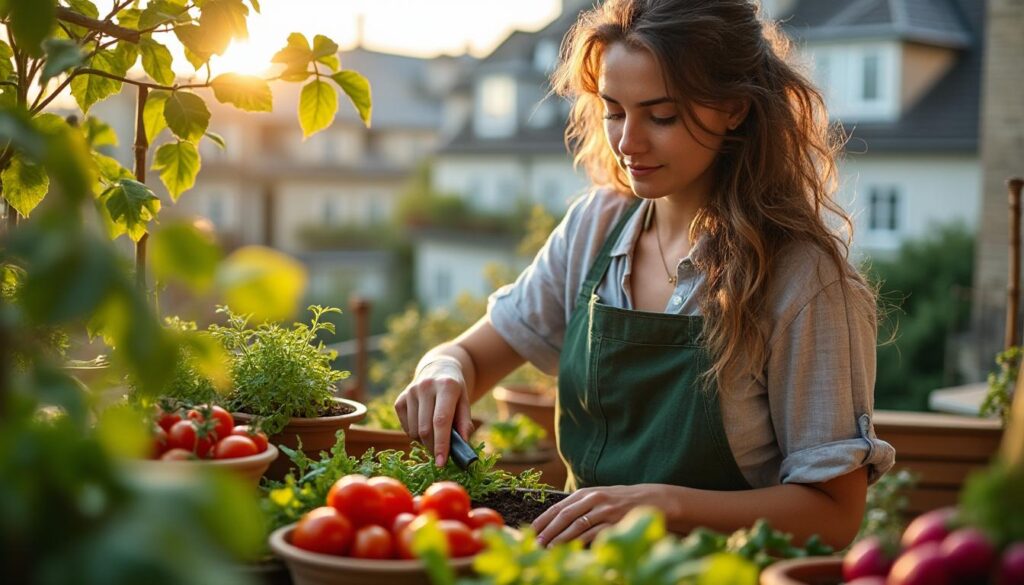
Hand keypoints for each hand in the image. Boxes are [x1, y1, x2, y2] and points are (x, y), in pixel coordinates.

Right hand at [394, 356, 473, 466]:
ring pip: (414, 431)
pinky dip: (415, 434)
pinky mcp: (400, 399)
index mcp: (446, 386)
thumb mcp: (465, 401)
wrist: (438, 369)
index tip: (442, 462)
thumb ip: (464, 422)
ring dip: (425, 441)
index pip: (441, 420)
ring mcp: (410, 392)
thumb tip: (462, 445)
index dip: (441, 443)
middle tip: (440, 455)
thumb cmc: (455, 391)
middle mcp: (426, 386)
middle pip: (425, 428)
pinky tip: (424, 424)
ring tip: (435, 434)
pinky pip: (406, 427)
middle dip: (433, 447)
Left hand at [532, 484, 662, 546]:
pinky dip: (582, 543)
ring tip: (549, 550)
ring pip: (577, 526)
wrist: (653, 499)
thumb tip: (556, 521)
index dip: (543, 520)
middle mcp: (594, 499)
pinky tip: (573, 551)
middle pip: (564, 516)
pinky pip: (595, 534)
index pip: (558, 507)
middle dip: (548, 531)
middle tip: (536, 544)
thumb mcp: (599, 498)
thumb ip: (580, 506)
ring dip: (561, 540)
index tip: (530, 531)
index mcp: (586, 493)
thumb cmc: (621, 501)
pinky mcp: (616, 522)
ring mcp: (605, 510)